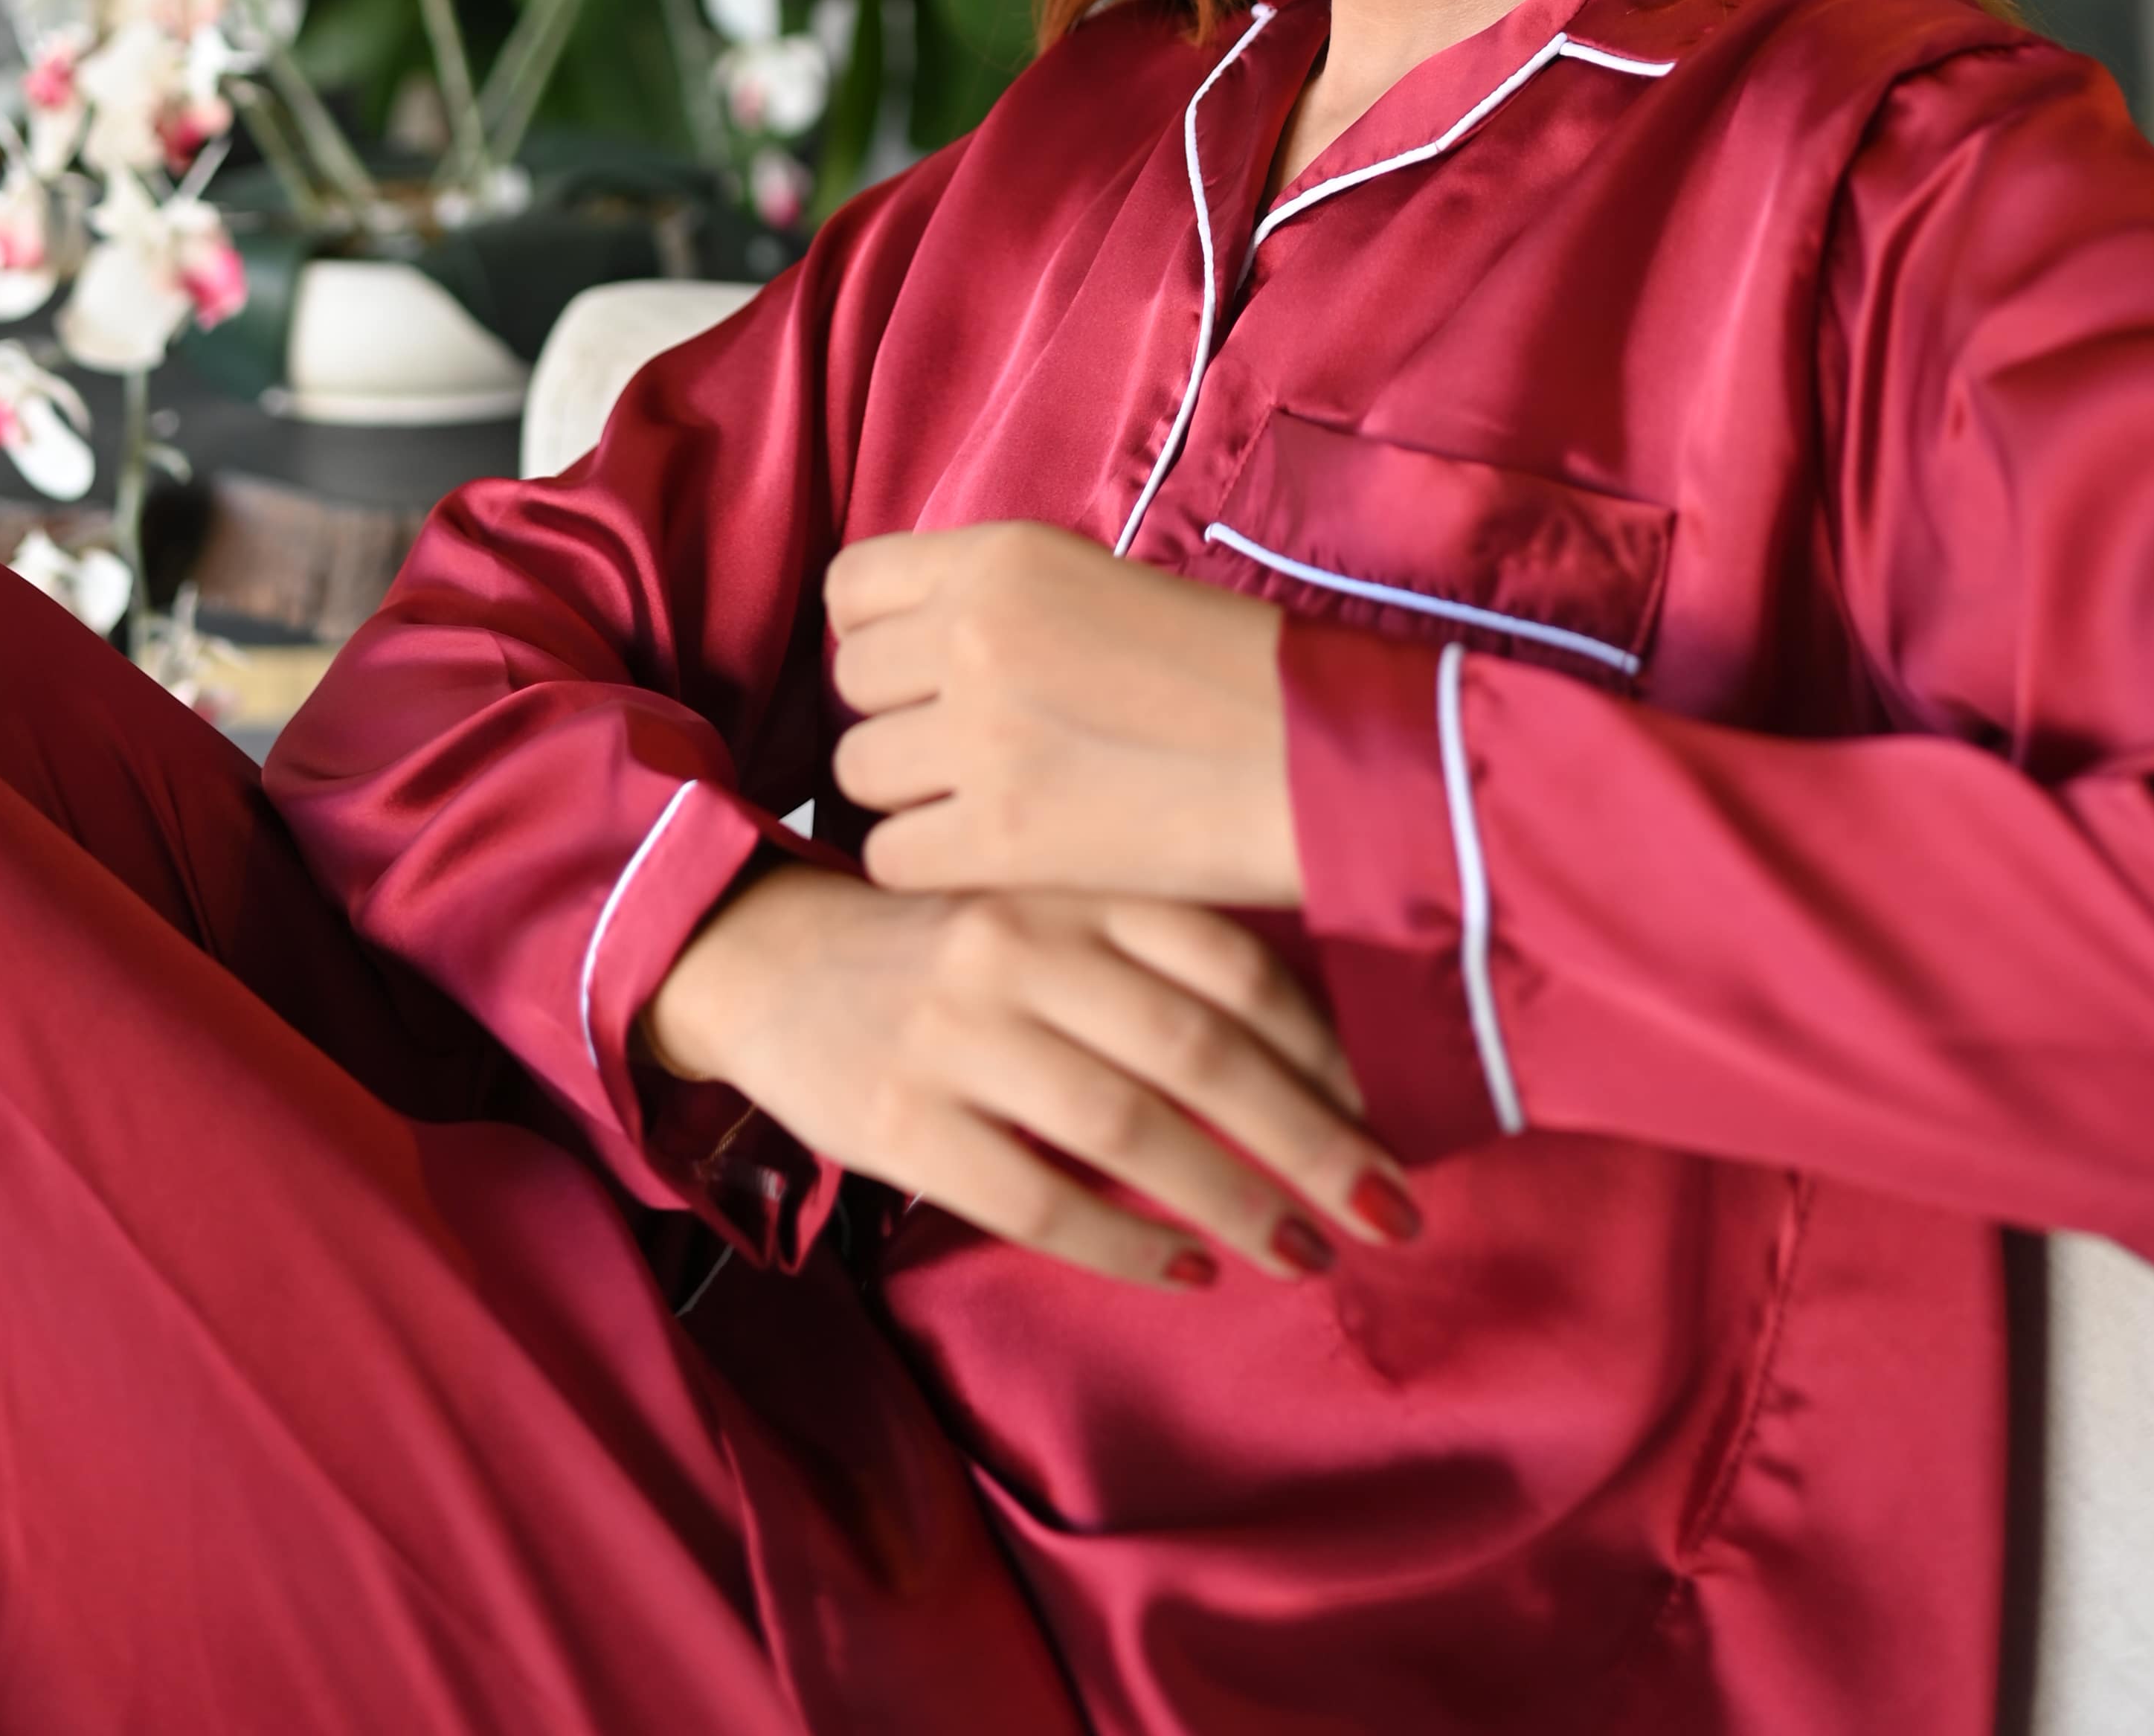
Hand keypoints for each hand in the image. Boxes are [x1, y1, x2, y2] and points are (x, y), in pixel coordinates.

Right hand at [641, 861, 1416, 1289]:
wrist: (758, 951)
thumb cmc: (936, 937)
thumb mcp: (1039, 899)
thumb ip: (1143, 947)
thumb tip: (1305, 1050)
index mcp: (1067, 882)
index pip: (1227, 959)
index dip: (1323, 1044)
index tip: (1394, 1112)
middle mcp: (1019, 945)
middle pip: (1198, 1049)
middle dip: (1309, 1136)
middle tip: (1388, 1206)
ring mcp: (956, 1032)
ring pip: (1127, 1127)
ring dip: (1232, 1199)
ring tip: (1303, 1252)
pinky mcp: (897, 1119)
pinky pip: (1035, 1197)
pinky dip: (1123, 1241)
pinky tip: (1186, 1271)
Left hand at [827, 519, 1297, 906]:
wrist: (1317, 757)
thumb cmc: (1231, 674)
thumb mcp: (1101, 585)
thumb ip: (1001, 605)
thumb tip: (915, 650)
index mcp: (1001, 557)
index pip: (852, 589)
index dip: (879, 637)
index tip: (920, 673)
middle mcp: (972, 631)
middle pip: (852, 685)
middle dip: (898, 722)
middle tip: (968, 751)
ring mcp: (979, 735)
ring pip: (858, 775)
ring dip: (910, 797)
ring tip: (988, 804)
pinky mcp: (998, 836)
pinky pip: (891, 856)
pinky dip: (932, 865)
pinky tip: (997, 858)